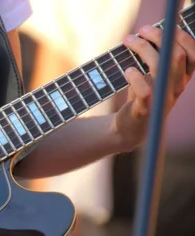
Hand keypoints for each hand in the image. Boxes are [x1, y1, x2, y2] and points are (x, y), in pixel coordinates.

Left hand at [114, 24, 194, 150]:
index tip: (165, 26)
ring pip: (160, 68)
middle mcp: (176, 88)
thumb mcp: (154, 76)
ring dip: (143, 49)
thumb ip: (157, 58)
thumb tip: (151, 32)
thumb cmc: (142, 97)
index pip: (194, 54)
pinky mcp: (145, 109)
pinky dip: (135, 77)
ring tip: (128, 41)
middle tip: (142, 30)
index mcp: (182, 79)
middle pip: (176, 56)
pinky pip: (145, 91)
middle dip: (160, 38)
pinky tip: (128, 69)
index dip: (182, 37)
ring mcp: (162, 99)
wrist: (129, 128)